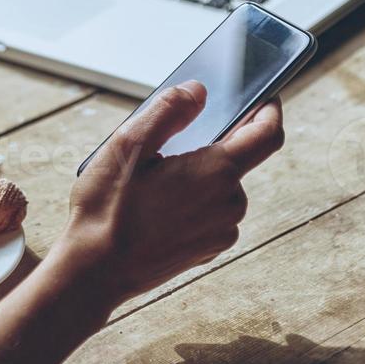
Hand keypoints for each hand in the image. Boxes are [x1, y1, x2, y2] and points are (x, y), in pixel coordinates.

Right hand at [53, 81, 283, 312]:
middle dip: (209, 147)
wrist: (96, 271)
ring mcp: (222, 230)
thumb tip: (198, 91)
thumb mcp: (127, 145)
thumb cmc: (108, 209)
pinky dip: (193, 203)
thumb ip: (168, 110)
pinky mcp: (210, 249)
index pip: (267, 134)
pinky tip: (157, 209)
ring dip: (198, 177)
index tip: (263, 98)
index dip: (268, 110)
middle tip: (165, 150)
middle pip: (237, 160)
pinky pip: (212, 213)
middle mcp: (229, 203)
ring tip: (152, 184)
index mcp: (216, 172)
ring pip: (222, 187)